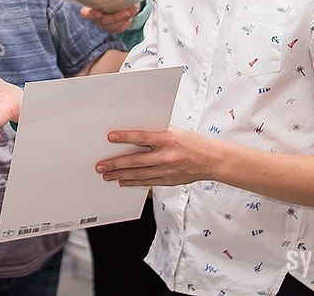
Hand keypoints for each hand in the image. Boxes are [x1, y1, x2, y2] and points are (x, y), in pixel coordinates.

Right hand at [80, 4, 138, 33]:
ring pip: (113, 26)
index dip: (91, 14)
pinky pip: (119, 28)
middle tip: (126, 12)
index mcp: (90, 7)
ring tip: (133, 10)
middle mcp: (95, 18)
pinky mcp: (113, 28)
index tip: (98, 13)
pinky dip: (127, 21)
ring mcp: (104, 24)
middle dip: (116, 17)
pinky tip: (132, 14)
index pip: (86, 13)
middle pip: (103, 21)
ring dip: (124, 18)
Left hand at [95, 127, 217, 186]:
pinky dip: (133, 182)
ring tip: (106, 175)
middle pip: (135, 160)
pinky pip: (147, 182)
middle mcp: (167, 156)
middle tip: (100, 165)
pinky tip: (122, 182)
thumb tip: (133, 136)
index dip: (125, 137)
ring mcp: (168, 171)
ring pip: (139, 174)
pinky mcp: (169, 181)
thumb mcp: (175, 131)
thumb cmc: (193, 142)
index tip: (110, 137)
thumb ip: (156, 134)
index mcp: (168, 139)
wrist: (213, 160)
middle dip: (115, 163)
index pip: (142, 137)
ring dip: (120, 175)